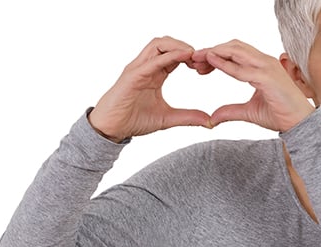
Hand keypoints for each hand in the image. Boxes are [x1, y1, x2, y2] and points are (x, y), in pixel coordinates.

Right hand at [88, 36, 213, 142]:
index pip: (174, 54)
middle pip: (166, 43)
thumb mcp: (167, 118)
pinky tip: (184, 57)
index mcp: (155, 73)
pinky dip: (169, 56)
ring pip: (158, 44)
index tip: (204, 66)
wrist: (111, 129)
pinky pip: (152, 61)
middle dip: (185, 45)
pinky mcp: (132, 76)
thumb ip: (188, 117)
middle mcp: (146, 67)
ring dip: (178, 45)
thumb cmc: (133, 119)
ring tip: (193, 55)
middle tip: (201, 58)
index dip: (190, 56)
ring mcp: (138, 69)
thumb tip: (210, 121)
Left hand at [193, 40, 314, 131]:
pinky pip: (242, 68)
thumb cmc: (280, 115)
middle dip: (212, 50)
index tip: (199, 64)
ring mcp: (267, 68)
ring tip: (197, 58)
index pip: (235, 52)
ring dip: (215, 52)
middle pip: (233, 47)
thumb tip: (213, 117)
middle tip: (193, 58)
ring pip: (236, 51)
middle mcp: (264, 62)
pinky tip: (211, 63)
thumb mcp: (249, 112)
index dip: (216, 54)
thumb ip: (231, 111)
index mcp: (261, 66)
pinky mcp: (267, 78)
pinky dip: (225, 64)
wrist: (299, 124)